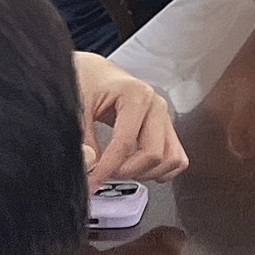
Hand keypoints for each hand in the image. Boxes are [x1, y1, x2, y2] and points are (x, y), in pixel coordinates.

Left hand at [71, 54, 186, 179]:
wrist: (98, 73)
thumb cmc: (89, 83)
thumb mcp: (78, 107)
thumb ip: (82, 138)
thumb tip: (90, 165)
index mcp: (136, 95)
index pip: (125, 143)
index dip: (106, 168)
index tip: (91, 181)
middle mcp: (156, 105)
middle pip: (153, 154)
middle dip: (126, 172)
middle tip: (103, 174)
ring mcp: (165, 117)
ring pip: (170, 159)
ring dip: (146, 174)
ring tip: (121, 172)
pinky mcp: (167, 128)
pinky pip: (177, 158)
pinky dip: (162, 171)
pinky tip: (139, 170)